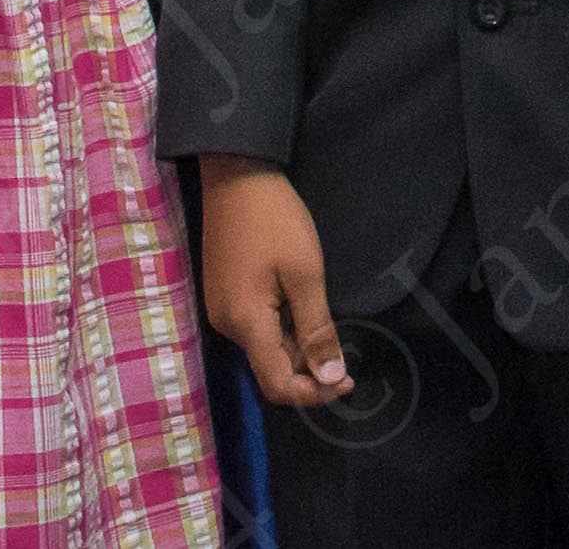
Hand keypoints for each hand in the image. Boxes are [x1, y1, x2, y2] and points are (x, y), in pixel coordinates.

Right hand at [199, 158, 353, 406]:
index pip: (276, 384)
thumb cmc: (275, 220)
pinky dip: (281, 331)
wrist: (235, 174)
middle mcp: (227, 325)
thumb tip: (330, 378)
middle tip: (345, 358)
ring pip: (263, 349)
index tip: (347, 381)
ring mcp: (221, 309)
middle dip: (308, 372)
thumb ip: (317, 330)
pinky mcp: (222, 293)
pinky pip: (255, 328)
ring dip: (296, 351)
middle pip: (269, 369)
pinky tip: (302, 314)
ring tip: (326, 332)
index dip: (313, 393)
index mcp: (245, 323)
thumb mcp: (305, 273)